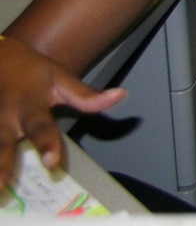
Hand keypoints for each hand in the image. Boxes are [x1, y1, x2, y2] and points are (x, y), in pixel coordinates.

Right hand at [0, 37, 124, 191]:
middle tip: (1, 188)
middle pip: (3, 145)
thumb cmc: (32, 72)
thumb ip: (85, 95)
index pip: (41, 127)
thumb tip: (120, 95)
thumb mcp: (60, 78)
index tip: (52, 163)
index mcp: (29, 106)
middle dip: (2, 167)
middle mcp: (6, 119)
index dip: (47, 144)